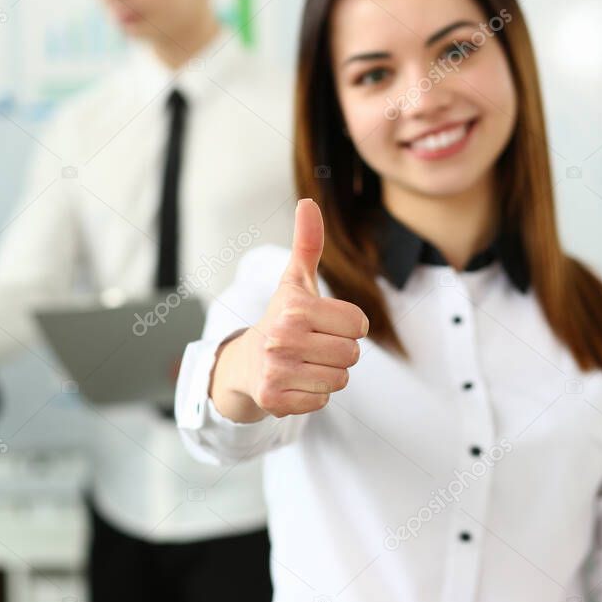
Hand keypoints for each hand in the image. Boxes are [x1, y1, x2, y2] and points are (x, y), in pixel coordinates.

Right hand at [209, 199, 368, 421]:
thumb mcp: (294, 282)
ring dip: (327, 374)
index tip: (322, 324)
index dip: (346, 325)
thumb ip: (308, 243)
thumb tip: (308, 202)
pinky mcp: (274, 400)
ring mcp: (277, 371)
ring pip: (340, 379)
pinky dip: (312, 394)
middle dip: (337, 351)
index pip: (358, 324)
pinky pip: (322, 400)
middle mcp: (283, 338)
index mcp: (295, 308)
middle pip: (351, 354)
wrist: (243, 363)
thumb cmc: (280, 318)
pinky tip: (294, 382)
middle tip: (311, 346)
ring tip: (303, 364)